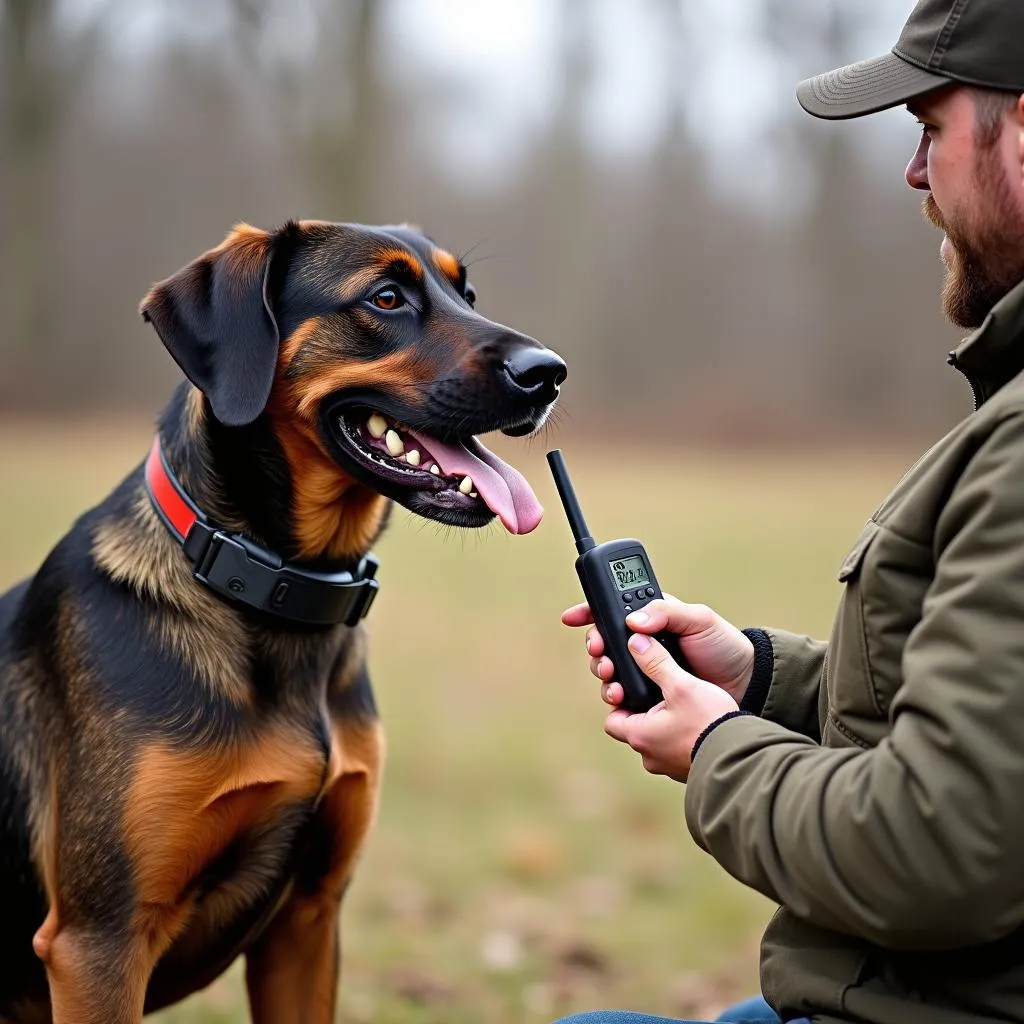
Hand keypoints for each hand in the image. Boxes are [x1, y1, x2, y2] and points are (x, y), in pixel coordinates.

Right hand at [561, 595, 754, 706]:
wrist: (744, 684)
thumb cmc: (724, 645)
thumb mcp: (699, 619)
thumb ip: (667, 613)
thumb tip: (633, 620)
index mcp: (652, 617)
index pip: (613, 609)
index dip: (589, 611)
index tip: (572, 618)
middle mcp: (643, 642)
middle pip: (604, 640)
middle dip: (595, 645)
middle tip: (599, 651)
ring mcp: (644, 669)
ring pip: (608, 668)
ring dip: (601, 671)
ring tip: (610, 676)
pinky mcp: (648, 694)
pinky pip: (621, 694)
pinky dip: (613, 694)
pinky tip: (618, 696)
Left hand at [605, 632, 738, 781]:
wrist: (743, 757)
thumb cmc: (710, 723)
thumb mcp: (681, 685)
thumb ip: (656, 662)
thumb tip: (636, 642)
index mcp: (640, 736)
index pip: (612, 719)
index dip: (619, 702)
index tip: (631, 689)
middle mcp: (649, 756)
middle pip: (634, 728)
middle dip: (644, 711)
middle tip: (661, 695)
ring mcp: (669, 766)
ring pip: (656, 740)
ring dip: (664, 725)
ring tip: (683, 707)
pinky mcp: (687, 769)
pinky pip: (675, 749)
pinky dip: (681, 737)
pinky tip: (697, 723)